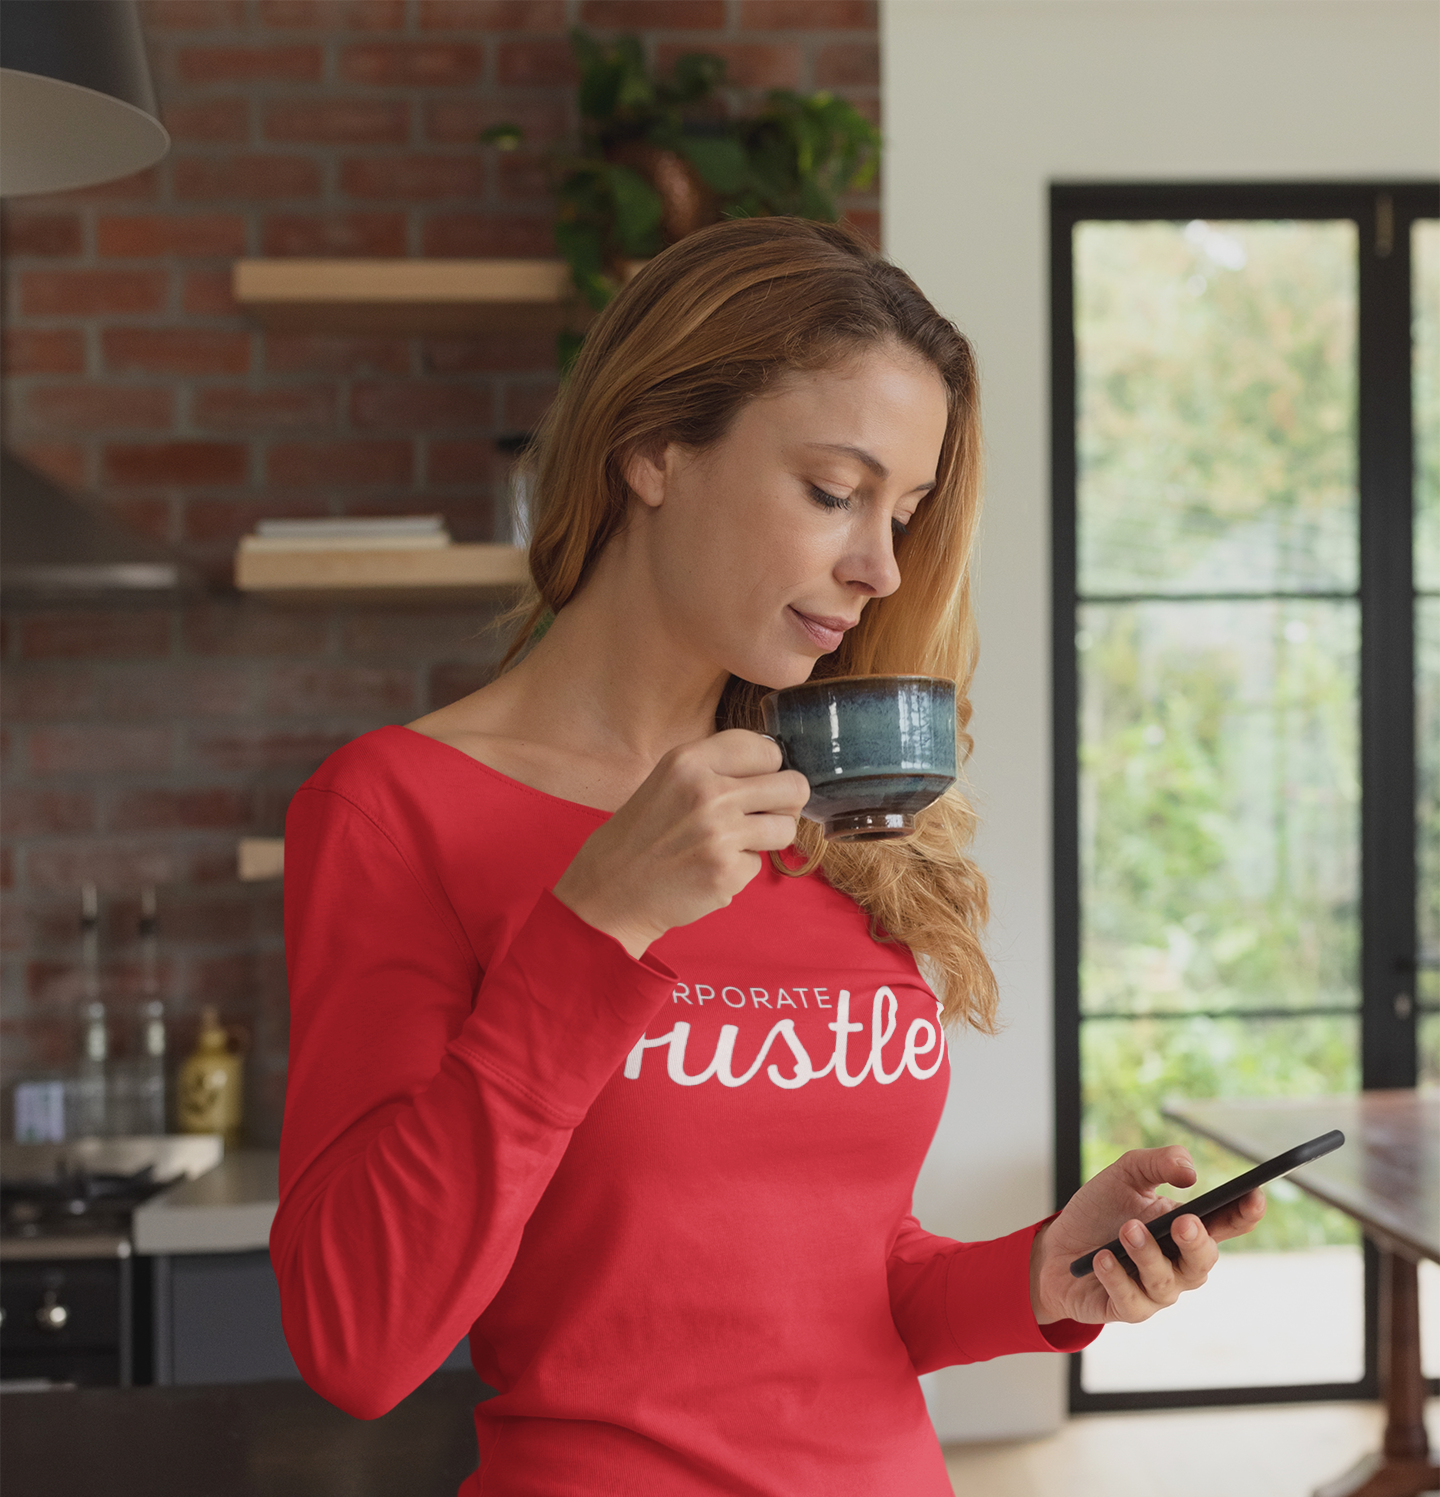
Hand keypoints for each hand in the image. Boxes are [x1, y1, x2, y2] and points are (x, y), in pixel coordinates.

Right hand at [553, 729, 810, 957]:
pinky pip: (760, 863)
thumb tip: (778, 767)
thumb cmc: (643, 833)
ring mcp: (720, 834)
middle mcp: (708, 792)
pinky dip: (741, 868)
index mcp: (691, 761)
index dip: (769, 768)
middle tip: (762, 814)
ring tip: (735, 842)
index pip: (767, 750)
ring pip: (786, 827)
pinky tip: (710, 868)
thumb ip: (717, 769)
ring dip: (768, 837)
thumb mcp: (670, 780)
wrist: (610, 889)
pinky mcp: (727, 873)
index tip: (758, 781)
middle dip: (784, 802)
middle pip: (793, 786)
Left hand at [1029, 1146, 1265, 1326]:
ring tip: (1127, 1230)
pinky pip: (1132, 1300)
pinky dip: (1116, 1277)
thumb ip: (1157, 1164)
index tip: (1253, 1194)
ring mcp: (1156, 1290)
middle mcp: (1178, 1263)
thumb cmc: (1098, 1212)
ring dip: (1148, 1254)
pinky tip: (1101, 1258)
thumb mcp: (1124, 1175)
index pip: (1226, 1223)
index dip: (1245, 1212)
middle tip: (1182, 1222)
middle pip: (1203, 1261)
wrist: (1056, 1247)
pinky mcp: (1128, 1308)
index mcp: (1185, 1227)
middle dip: (1196, 1242)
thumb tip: (1190, 1172)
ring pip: (1167, 1281)